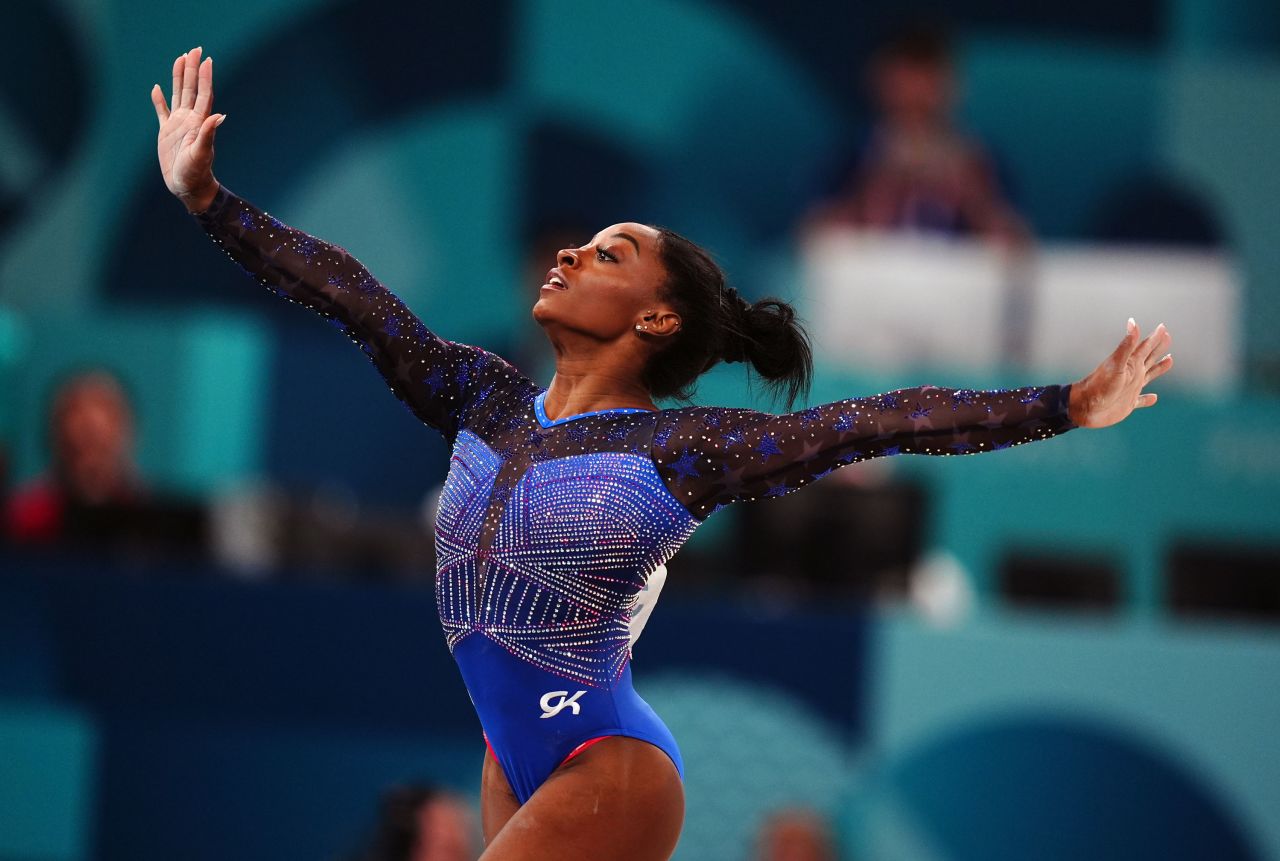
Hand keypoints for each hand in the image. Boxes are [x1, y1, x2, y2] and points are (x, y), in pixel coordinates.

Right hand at [150, 46, 223, 212]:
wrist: (187, 187)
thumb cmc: (196, 173)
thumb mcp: (201, 153)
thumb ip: (208, 134)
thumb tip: (219, 116)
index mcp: (198, 122)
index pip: (202, 94)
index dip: (204, 77)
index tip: (206, 59)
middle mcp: (189, 119)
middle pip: (190, 88)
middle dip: (192, 69)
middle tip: (195, 49)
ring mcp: (178, 124)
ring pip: (177, 94)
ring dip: (178, 77)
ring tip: (180, 58)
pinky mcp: (166, 132)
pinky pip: (161, 111)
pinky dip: (158, 100)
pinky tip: (156, 88)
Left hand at [1069, 319, 1172, 427]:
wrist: (1084, 407)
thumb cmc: (1099, 385)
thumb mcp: (1116, 364)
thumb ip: (1126, 345)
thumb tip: (1132, 322)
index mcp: (1130, 364)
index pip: (1145, 347)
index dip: (1155, 337)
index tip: (1163, 327)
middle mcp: (1132, 374)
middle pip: (1149, 357)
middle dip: (1158, 347)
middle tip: (1168, 337)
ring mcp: (1130, 389)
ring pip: (1149, 376)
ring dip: (1159, 368)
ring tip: (1169, 360)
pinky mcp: (1128, 403)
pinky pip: (1141, 400)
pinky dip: (1148, 399)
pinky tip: (1154, 398)